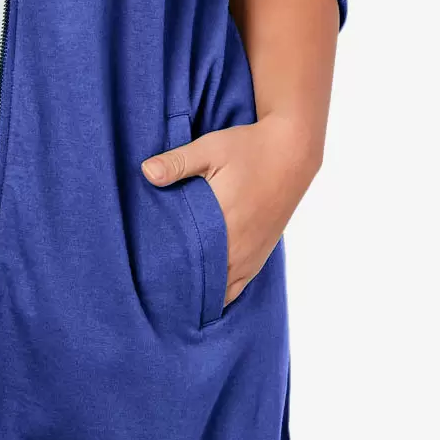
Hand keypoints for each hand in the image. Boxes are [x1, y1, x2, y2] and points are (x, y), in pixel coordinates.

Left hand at [140, 115, 319, 306]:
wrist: (293, 151)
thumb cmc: (249, 149)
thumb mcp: (210, 148)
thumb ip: (177, 163)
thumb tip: (146, 172)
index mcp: (223, 224)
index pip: (189, 263)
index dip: (169, 273)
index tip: (149, 274)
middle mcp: (240, 247)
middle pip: (205, 284)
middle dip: (182, 286)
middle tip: (157, 285)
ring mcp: (253, 253)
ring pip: (224, 290)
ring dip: (203, 291)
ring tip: (178, 290)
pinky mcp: (262, 252)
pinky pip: (240, 285)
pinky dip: (223, 289)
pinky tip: (206, 286)